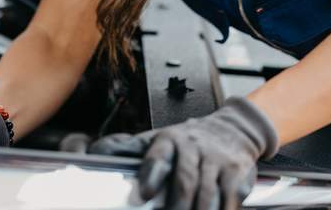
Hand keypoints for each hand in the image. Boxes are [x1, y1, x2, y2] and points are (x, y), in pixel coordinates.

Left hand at [88, 97, 277, 209]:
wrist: (234, 128)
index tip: (144, 194)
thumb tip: (93, 152)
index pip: (158, 156)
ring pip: (207, 192)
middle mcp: (192, 147)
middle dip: (177, 206)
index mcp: (169, 140)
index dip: (151, 174)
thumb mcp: (160, 138)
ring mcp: (216, 159)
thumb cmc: (189, 140)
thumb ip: (130, 148)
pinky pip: (230, 196)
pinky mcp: (237, 171)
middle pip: (184, 180)